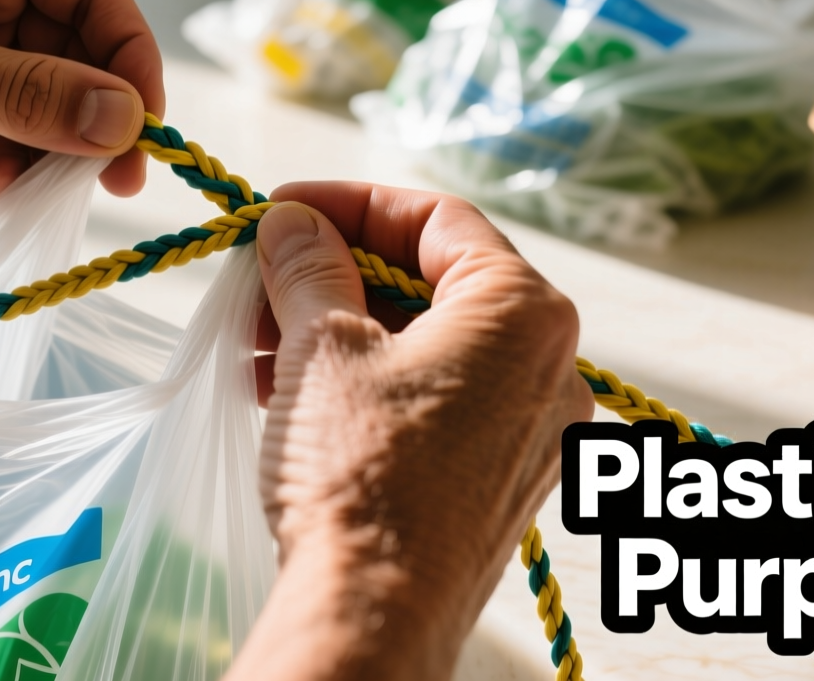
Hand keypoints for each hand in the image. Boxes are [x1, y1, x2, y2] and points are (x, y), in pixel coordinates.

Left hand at [0, 0, 163, 198]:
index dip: (128, 55)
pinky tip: (2, 187)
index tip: (144, 120)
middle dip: (92, 114)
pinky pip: (1, 132)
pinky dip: (11, 163)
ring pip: (41, 100)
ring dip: (51, 148)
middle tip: (115, 174)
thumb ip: (30, 95)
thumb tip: (120, 119)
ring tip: (47, 187)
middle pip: (74, 52)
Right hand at [232, 184, 591, 680]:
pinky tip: (294, 392)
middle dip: (339, 272)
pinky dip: (369, 383)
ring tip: (261, 341)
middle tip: (264, 275)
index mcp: (525, 312)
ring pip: (429, 345)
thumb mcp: (322, 343)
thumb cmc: (359, 469)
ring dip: (343, 329)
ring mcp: (534, 430)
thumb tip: (294, 221)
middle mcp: (552, 367)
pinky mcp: (502, 480)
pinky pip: (436, 400)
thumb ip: (309, 264)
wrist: (375, 611)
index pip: (438, 218)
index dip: (351, 202)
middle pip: (434, 282)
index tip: (284, 208)